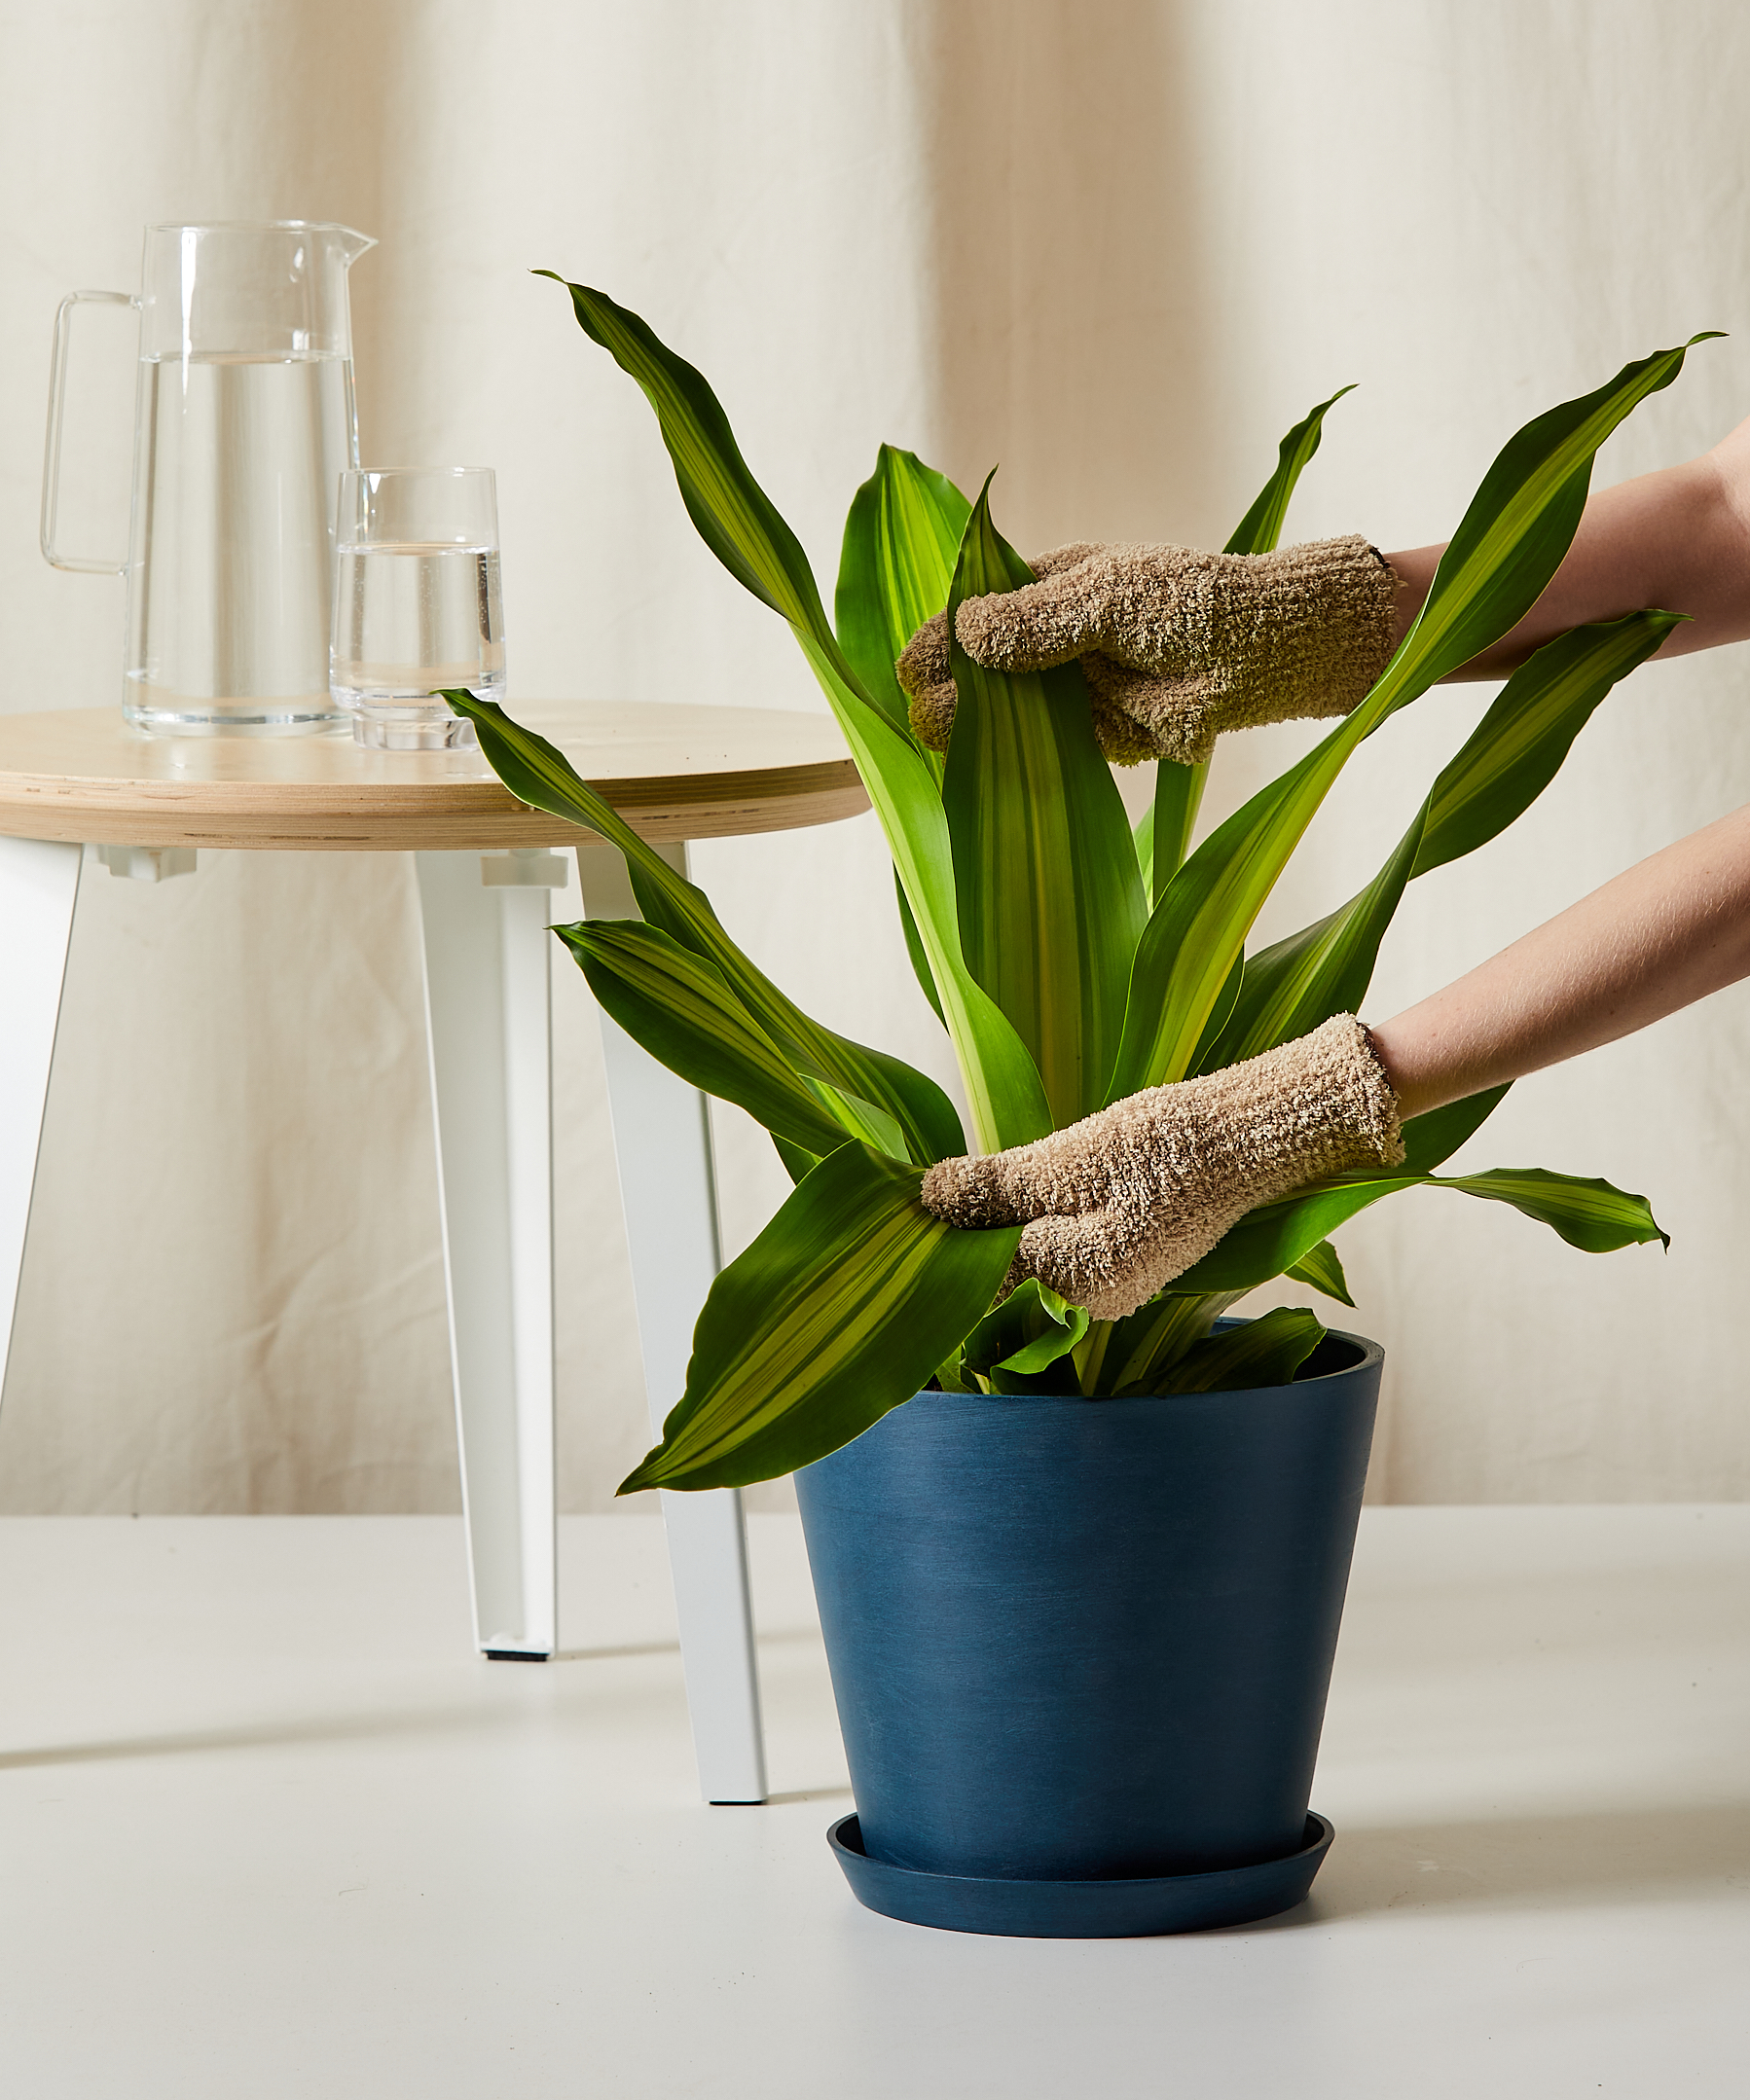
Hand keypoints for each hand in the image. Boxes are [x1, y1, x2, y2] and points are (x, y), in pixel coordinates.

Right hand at [896, 535, 1397, 765]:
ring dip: (980, 733)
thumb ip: (1042, 619)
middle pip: (989, 673)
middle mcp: (1057, 642)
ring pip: (1014, 717)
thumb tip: (969, 628)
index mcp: (1052, 590)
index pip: (980, 614)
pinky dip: (1024, 764)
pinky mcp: (1103, 736)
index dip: (943, 641)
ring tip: (944, 743)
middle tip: (924, 716)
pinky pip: (1054, 753)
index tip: (911, 668)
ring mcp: (1079, 691)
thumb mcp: (1109, 598)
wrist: (1266, 654)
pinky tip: (990, 773)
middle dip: (955, 695)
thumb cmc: (1192, 603)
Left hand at [920, 1015, 1402, 1320]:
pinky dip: (1036, 1221)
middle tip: (934, 1189)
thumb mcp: (1067, 1159)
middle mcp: (1093, 1303)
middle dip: (968, 1237)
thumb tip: (925, 1197)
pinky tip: (1029, 1186)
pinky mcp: (1125, 1261)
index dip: (942, 1242)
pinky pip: (1059, 1250)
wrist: (1254, 1134)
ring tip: (977, 1182)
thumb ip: (995, 1187)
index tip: (913, 1203)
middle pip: (1002, 1278)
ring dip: (1000, 1226)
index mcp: (1076, 1286)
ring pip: (1029, 1261)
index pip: (979, 1280)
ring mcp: (1112, 1286)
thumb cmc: (1168, 1145)